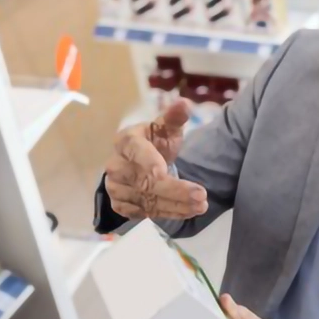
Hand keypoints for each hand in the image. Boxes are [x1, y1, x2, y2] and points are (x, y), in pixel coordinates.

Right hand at [104, 102, 208, 219]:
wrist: (139, 163)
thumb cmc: (155, 141)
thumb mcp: (166, 127)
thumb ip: (174, 117)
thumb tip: (184, 104)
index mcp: (126, 141)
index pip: (136, 152)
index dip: (149, 162)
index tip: (165, 171)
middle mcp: (116, 166)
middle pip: (145, 182)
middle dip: (175, 191)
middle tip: (202, 197)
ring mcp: (115, 187)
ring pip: (147, 201)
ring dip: (176, 205)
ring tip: (201, 206)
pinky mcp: (120, 205)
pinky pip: (144, 213)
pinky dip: (168, 214)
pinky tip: (187, 212)